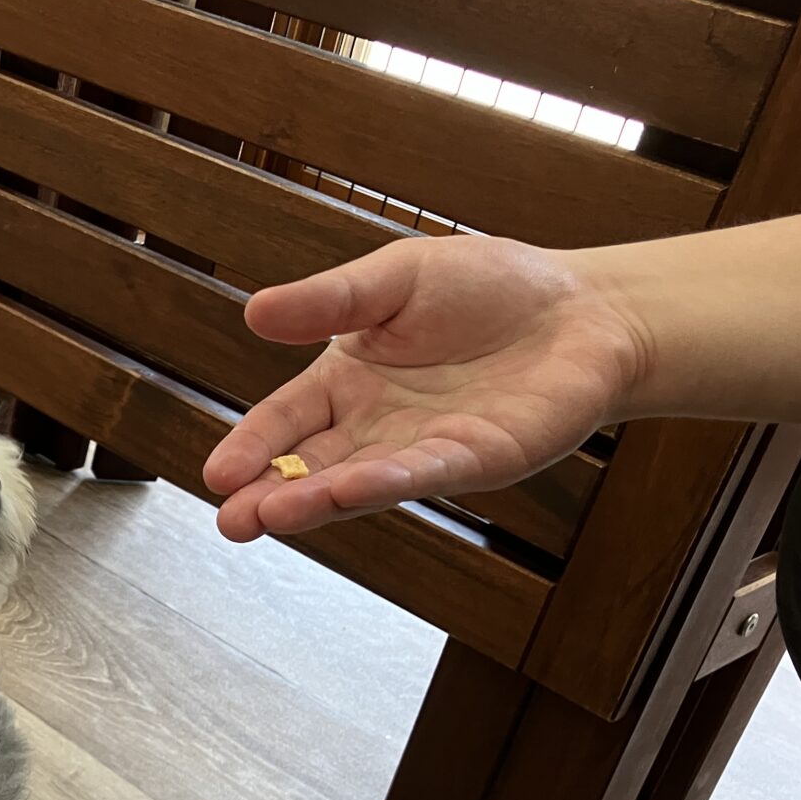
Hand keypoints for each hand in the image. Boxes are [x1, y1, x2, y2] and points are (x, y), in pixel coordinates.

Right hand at [202, 235, 650, 541]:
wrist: (582, 307)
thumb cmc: (489, 288)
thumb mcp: (395, 278)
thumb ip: (330, 300)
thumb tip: (254, 310)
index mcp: (346, 382)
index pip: (285, 421)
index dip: (250, 447)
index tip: (218, 475)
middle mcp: (376, 427)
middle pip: (310, 467)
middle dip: (269, 496)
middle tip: (232, 521)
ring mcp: (422, 449)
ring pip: (357, 482)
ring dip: (315, 501)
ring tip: (273, 516)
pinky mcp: (474, 459)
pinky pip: (422, 473)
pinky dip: (384, 482)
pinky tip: (348, 489)